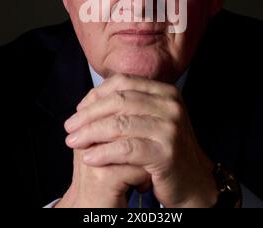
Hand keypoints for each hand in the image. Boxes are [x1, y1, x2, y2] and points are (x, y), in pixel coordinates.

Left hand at [64, 74, 217, 207]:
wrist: (192, 180)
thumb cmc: (163, 148)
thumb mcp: (149, 119)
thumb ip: (126, 106)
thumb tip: (87, 101)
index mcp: (165, 91)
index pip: (123, 82)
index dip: (96, 94)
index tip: (78, 110)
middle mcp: (170, 105)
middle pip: (119, 101)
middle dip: (89, 114)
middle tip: (70, 127)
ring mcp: (170, 127)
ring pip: (120, 124)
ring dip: (91, 133)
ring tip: (73, 142)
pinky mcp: (166, 152)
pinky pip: (126, 149)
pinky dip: (104, 153)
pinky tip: (89, 158)